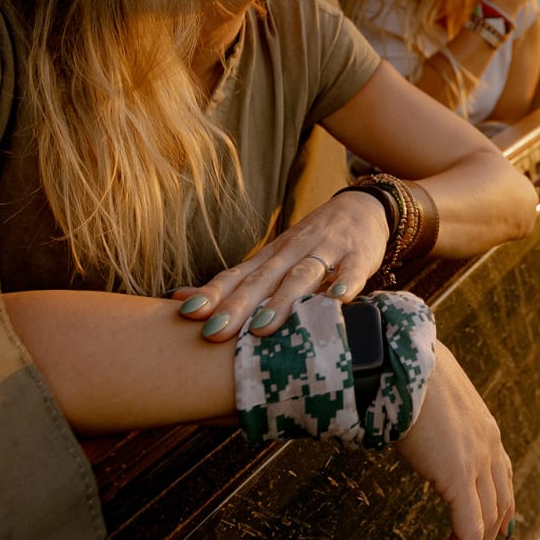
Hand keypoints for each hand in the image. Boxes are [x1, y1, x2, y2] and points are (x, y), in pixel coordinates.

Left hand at [173, 190, 387, 340]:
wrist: (361, 207)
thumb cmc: (310, 244)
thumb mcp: (271, 258)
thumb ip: (232, 282)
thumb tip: (178, 301)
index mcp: (270, 257)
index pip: (237, 275)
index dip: (213, 294)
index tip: (189, 315)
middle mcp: (293, 252)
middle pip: (263, 279)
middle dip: (238, 305)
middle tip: (215, 332)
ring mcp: (327, 252)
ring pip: (302, 276)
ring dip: (282, 301)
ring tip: (263, 326)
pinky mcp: (359, 256)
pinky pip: (352, 270)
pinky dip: (344, 284)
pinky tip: (337, 300)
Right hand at [396, 340, 514, 539]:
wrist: (400, 360)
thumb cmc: (403, 369)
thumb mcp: (425, 394)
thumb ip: (424, 411)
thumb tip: (397, 405)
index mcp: (483, 426)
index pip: (501, 478)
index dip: (495, 509)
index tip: (481, 532)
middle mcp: (489, 445)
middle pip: (499, 505)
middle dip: (482, 538)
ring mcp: (478, 461)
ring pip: (486, 523)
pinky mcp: (458, 477)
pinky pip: (469, 531)